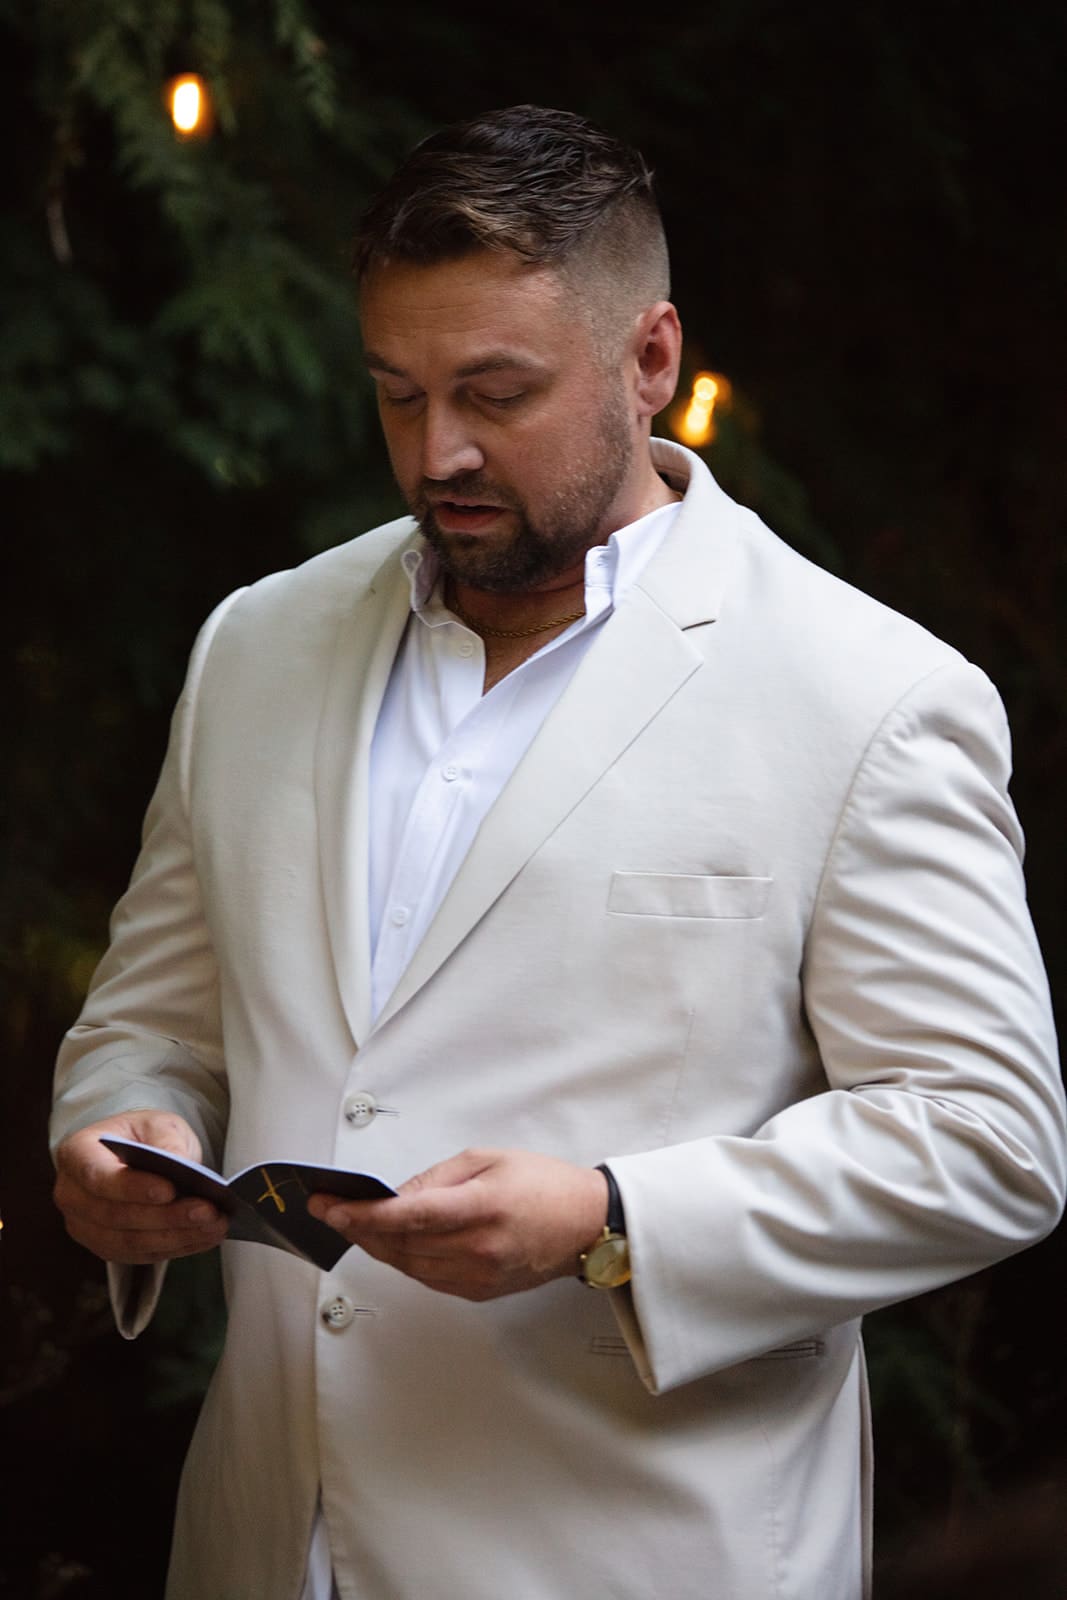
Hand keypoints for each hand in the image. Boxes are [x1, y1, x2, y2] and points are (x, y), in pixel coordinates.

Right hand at [53, 1110, 228, 1264]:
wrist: (133, 1153)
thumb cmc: (142, 1136)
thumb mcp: (157, 1123)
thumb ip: (166, 1140)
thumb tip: (182, 1165)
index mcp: (76, 1155)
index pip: (98, 1177)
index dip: (132, 1188)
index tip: (170, 1190)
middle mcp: (72, 1196)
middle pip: (116, 1216)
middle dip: (166, 1217)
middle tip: (207, 1211)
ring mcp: (85, 1227)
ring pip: (130, 1242)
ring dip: (176, 1237)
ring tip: (214, 1226)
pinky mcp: (106, 1248)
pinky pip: (141, 1255)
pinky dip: (176, 1248)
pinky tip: (204, 1238)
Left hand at [308, 1148, 608, 1300]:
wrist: (585, 1224)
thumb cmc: (544, 1185)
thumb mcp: (488, 1159)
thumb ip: (436, 1178)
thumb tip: (395, 1196)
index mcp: (480, 1208)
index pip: (406, 1217)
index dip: (361, 1214)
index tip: (330, 1206)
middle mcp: (477, 1249)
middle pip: (399, 1244)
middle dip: (359, 1227)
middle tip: (333, 1211)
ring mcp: (477, 1276)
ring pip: (407, 1265)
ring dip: (376, 1246)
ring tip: (356, 1224)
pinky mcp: (478, 1292)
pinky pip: (427, 1278)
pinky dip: (404, 1260)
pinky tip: (393, 1243)